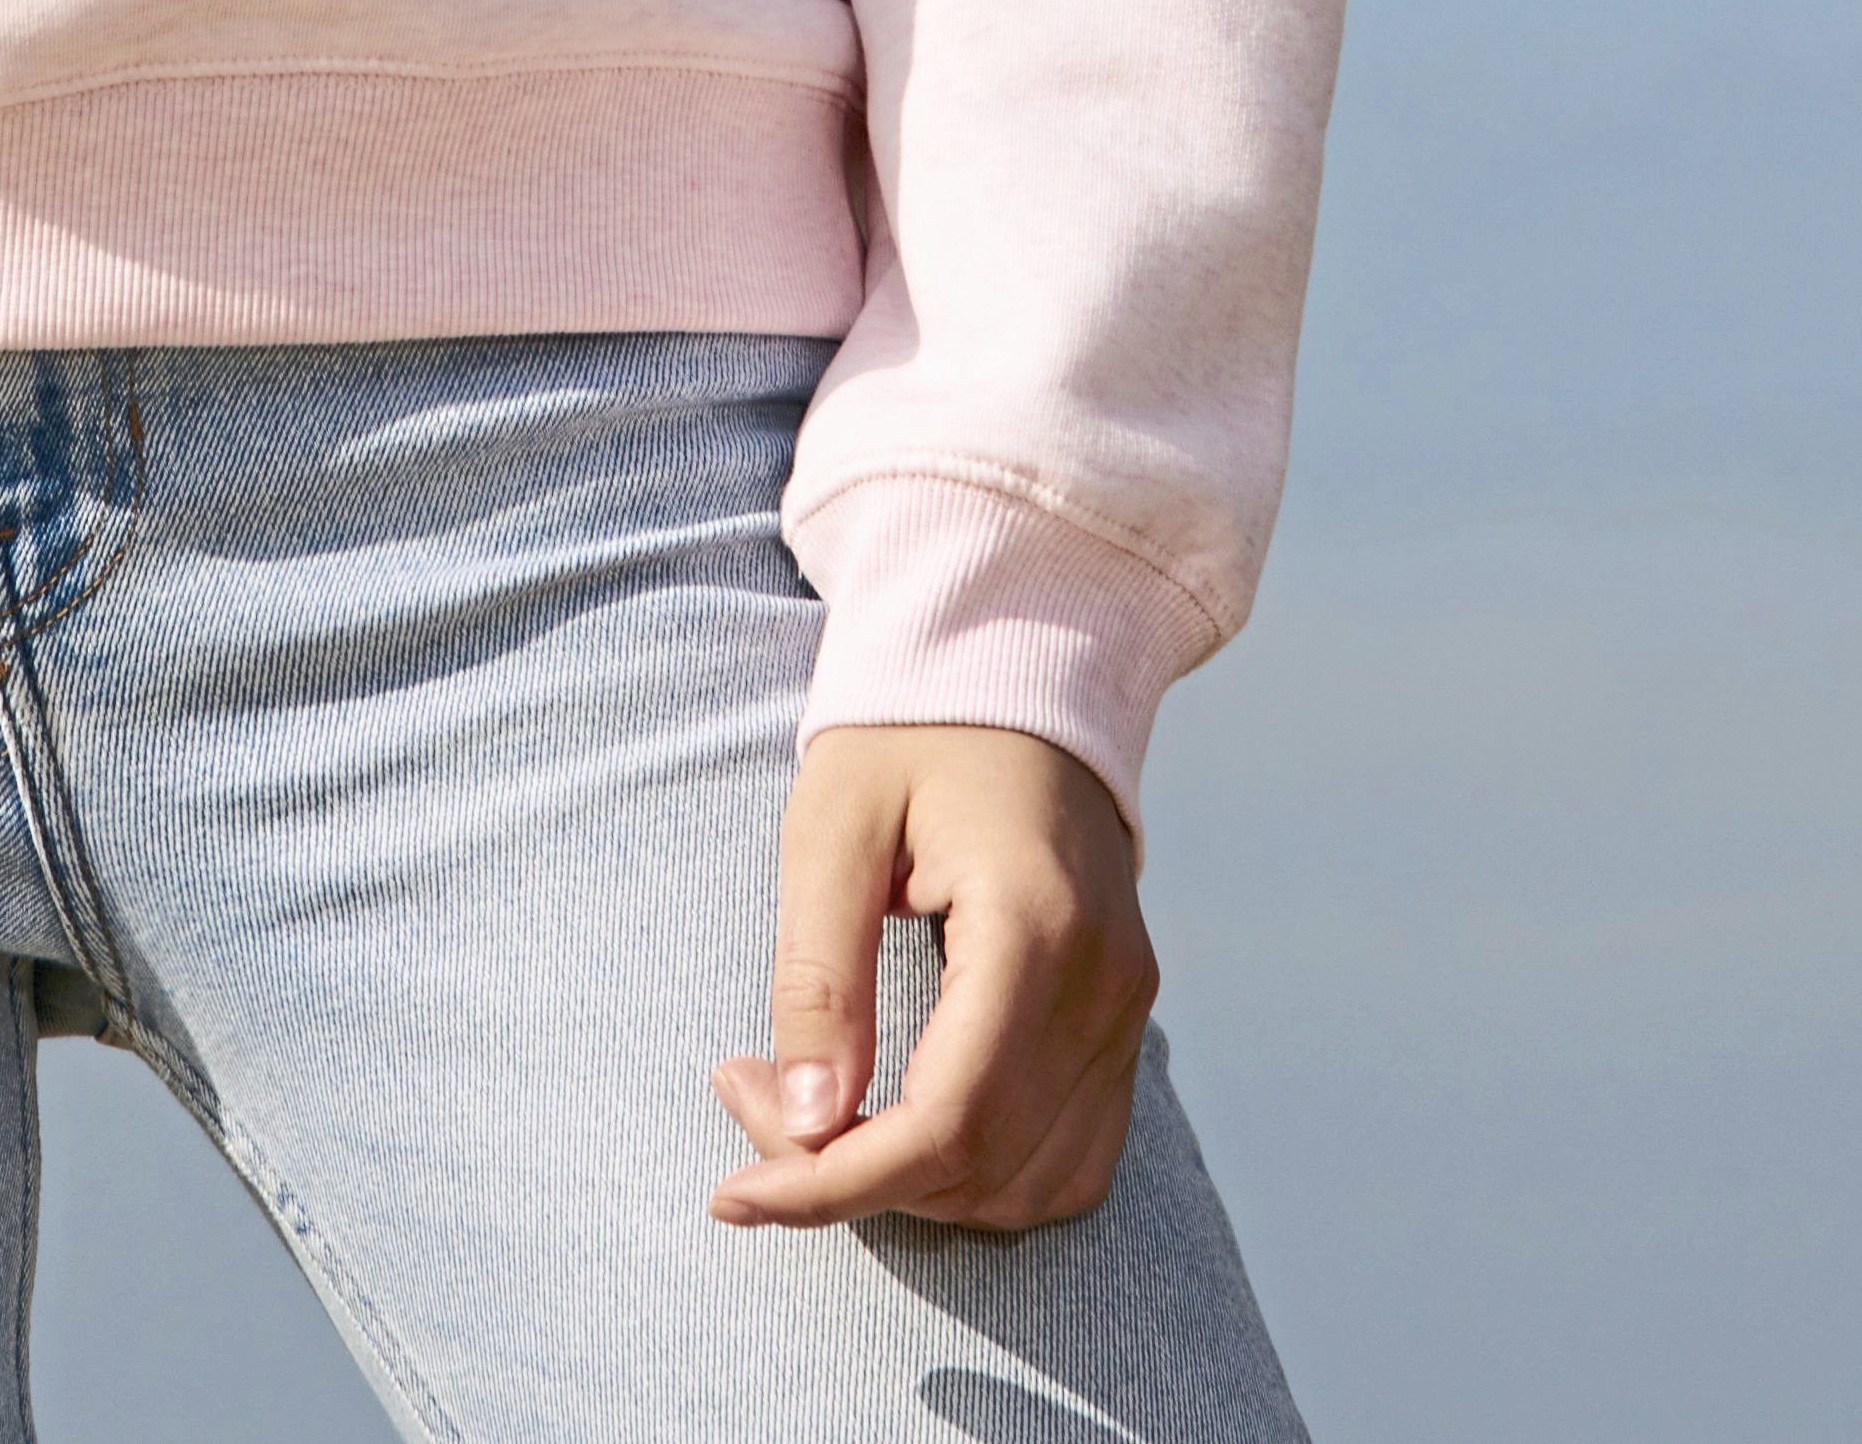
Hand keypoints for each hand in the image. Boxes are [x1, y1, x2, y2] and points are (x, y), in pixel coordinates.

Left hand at [708, 724, 1157, 1234]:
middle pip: (982, 1166)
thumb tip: (806, 1124)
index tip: (734, 1190)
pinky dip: (982, 1179)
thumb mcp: (831, 824)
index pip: (946, 1123)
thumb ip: (819, 975)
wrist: (1011, 672)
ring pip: (1031, 1185)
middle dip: (851, 1177)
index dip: (836, 1182)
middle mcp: (1104, 988)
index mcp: (1034, 929)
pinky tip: (899, 1132)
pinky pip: (1071, 1159)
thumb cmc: (906, 734)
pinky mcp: (1124, 1023)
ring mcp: (1127, 1011)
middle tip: (748, 1105)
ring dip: (915, 1190)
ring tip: (813, 1115)